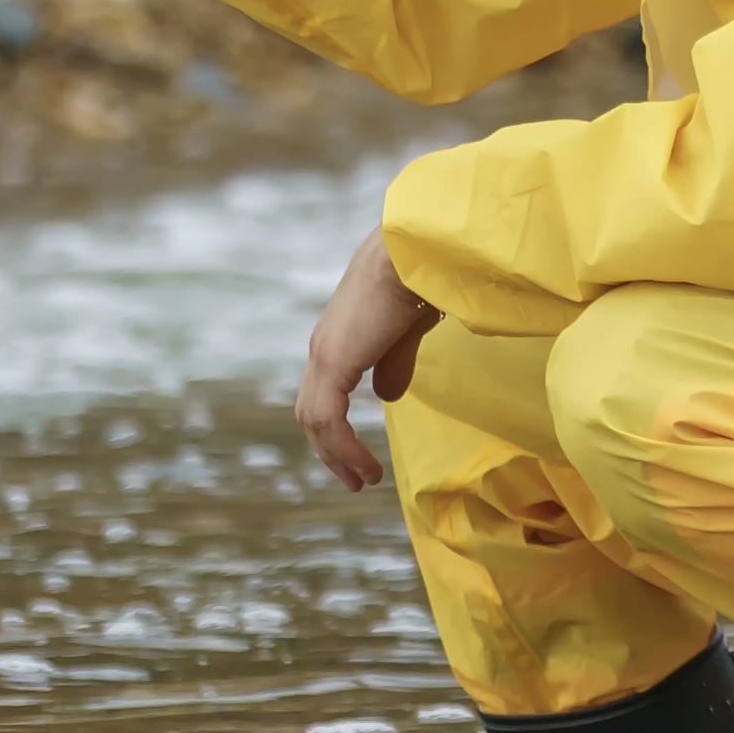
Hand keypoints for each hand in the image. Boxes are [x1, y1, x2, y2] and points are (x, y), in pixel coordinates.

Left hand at [296, 232, 433, 490]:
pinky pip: (328, 419)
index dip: (335, 429)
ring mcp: (324, 354)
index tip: (355, 457)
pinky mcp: (333, 362)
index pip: (323, 393)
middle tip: (354, 479)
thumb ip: (394, 362)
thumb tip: (385, 397)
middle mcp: (324, 347)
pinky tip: (365, 467)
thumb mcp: (408, 330)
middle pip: (312, 412)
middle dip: (330, 451)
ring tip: (362, 480)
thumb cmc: (421, 278)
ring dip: (337, 456)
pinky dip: (343, 448)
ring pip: (314, 420)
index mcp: (340, 337)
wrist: (414, 252)